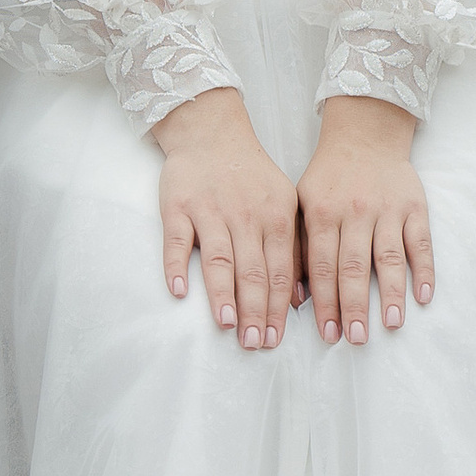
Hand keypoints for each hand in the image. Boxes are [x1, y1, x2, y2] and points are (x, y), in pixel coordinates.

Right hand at [154, 86, 300, 351]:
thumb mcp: (283, 203)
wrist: (211, 132)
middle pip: (251, 270)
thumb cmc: (249, 175)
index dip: (277, 306)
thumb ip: (293, 248)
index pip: (279, 269)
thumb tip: (300, 299)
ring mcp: (209, 210)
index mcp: (276, 216)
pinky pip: (175, 240)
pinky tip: (179, 291)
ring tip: (227, 324)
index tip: (274, 339)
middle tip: (253, 343)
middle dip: (254, 310)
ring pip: (218, 259)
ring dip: (222, 294)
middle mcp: (245, 215)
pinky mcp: (177, 206)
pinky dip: (176, 265)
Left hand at [300, 97, 433, 348]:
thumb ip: (299, 247)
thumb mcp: (302, 203)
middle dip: (353, 306)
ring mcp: (386, 209)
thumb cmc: (329, 178)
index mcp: (322, 213)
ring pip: (388, 257)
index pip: (321, 266)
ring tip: (390, 324)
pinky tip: (423, 296)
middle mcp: (354, 212)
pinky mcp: (414, 206)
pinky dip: (424, 270)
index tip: (327, 334)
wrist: (364, 136)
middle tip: (356, 338)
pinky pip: (420, 242)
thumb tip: (296, 297)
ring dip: (390, 293)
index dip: (324, 302)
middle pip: (353, 266)